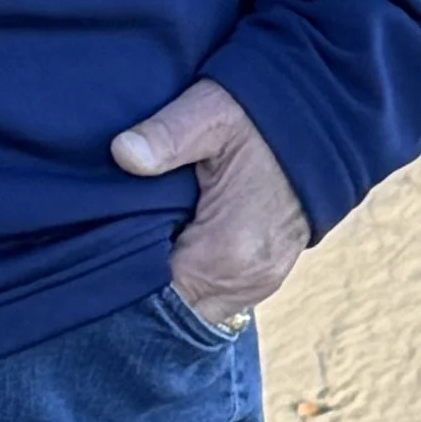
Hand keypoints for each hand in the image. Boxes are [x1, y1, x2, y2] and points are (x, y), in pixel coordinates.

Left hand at [111, 77, 309, 322]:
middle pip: (179, 309)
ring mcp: (262, 281)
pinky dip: (195, 282)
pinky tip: (172, 249)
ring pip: (200, 307)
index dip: (126, 279)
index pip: (162, 294)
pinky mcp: (269, 274)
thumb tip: (122, 153)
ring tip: (137, 249)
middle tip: (109, 250)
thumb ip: (165, 136)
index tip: (96, 253)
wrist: (324, 123)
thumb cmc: (260, 115)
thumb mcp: (208, 112)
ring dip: (172, 286)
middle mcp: (247, 278)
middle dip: (145, 289)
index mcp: (227, 249)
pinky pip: (221, 295)